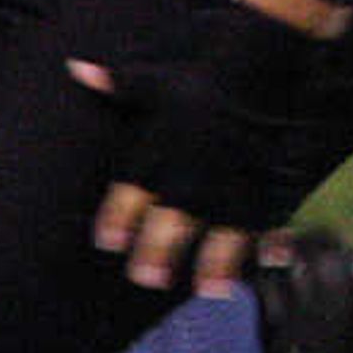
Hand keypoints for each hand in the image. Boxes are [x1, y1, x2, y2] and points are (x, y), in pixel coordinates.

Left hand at [69, 1, 322, 294]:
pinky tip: (274, 261)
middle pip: (174, 219)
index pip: (133, 190)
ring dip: (218, 261)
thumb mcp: (155, 78)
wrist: (263, 63)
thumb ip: (118, 85)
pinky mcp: (274, 183)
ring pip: (225, 230)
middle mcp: (196, 173)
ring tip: (211, 289)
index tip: (106, 242)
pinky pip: (276, 217)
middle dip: (159, 249)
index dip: (119, 216)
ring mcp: (236, 183)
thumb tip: (76, 68)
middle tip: (146, 279)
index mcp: (163, 151)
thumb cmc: (203, 74)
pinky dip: (276, 239)